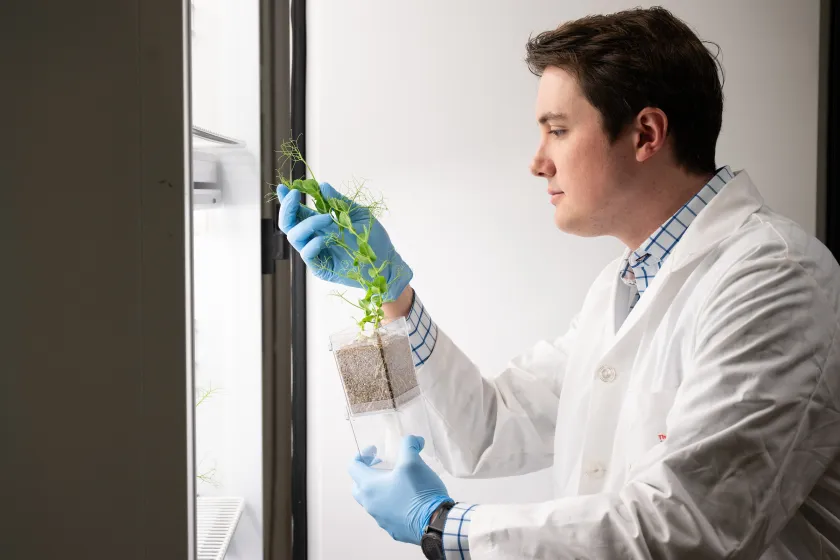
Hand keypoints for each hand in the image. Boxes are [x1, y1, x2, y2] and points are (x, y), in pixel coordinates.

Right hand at [276, 182, 412, 301]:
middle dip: (287, 208)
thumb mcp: (357, 214)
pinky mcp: (321, 268)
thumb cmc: (373, 239)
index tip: (283, 187)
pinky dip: (313, 244)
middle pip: (288, 224)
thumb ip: (339, 202)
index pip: (297, 212)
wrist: (386, 261)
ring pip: (294, 237)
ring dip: (308, 223)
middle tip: (294, 195)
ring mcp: (316, 253)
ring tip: (327, 218)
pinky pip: (307, 255)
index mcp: (320, 224)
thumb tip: (322, 186)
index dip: (287, 201)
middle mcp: (314, 237)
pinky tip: (325, 239)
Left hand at [348, 435, 451, 544]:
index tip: (375, 451)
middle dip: (367, 473)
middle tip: (382, 466)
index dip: (362, 454)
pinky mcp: (393, 529)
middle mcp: (370, 504)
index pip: (353, 466)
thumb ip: (409, 445)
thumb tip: (414, 440)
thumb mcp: (413, 462)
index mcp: (369, 486)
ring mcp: (380, 519)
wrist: (435, 523)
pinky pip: (386, 513)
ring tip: (398, 482)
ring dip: (380, 489)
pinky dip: (392, 503)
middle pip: (358, 486)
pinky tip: (408, 499)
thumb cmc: (419, 491)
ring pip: (373, 501)